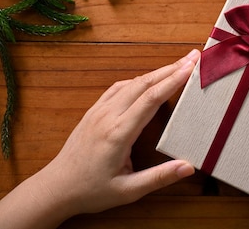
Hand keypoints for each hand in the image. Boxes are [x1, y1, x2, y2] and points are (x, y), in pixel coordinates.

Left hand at [0, 49, 199, 228]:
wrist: (56, 188)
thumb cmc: (92, 191)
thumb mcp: (128, 191)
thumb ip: (159, 177)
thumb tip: (189, 167)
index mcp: (118, 133)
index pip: (151, 99)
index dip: (172, 81)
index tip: (191, 67)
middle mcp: (108, 115)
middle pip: (144, 83)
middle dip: (170, 68)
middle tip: (193, 57)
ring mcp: (99, 111)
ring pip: (131, 83)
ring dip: (156, 72)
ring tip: (178, 65)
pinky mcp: (93, 111)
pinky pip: (118, 88)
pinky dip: (138, 80)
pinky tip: (149, 79)